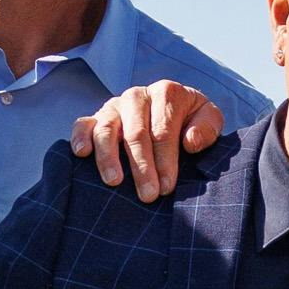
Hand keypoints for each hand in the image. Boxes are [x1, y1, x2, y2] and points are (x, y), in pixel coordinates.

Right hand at [69, 80, 229, 203]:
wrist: (175, 113)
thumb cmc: (192, 122)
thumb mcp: (209, 120)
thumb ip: (207, 128)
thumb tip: (190, 141)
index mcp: (167, 93)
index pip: (163, 129)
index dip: (165, 160)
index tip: (166, 187)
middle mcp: (137, 95)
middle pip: (136, 132)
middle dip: (142, 166)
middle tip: (148, 195)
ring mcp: (114, 105)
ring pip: (107, 128)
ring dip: (109, 157)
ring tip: (114, 182)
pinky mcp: (97, 116)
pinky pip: (83, 123)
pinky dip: (80, 137)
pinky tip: (82, 154)